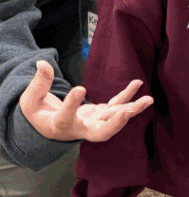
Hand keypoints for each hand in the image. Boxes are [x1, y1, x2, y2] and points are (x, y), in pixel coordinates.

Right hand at [19, 61, 152, 142]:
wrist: (48, 126)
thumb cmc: (38, 113)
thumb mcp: (31, 100)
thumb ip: (39, 83)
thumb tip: (42, 63)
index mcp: (59, 126)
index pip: (66, 118)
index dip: (72, 105)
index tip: (80, 88)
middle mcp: (80, 128)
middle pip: (100, 133)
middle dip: (115, 124)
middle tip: (127, 113)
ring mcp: (94, 123)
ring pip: (115, 120)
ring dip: (132, 110)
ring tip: (148, 100)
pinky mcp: (101, 115)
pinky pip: (117, 106)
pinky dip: (128, 96)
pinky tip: (138, 83)